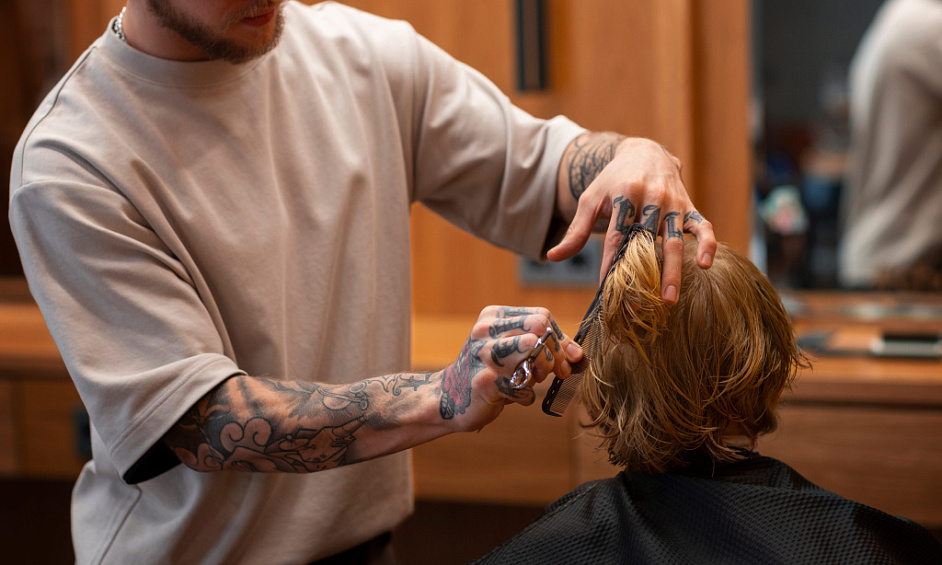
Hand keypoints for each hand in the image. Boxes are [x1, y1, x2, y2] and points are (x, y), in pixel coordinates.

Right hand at [437, 306, 581, 431]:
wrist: (447, 399)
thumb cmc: (486, 373)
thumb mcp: (511, 351)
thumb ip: (543, 347)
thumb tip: (577, 354)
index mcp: (493, 316)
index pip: (542, 315)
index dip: (560, 339)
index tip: (565, 359)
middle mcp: (486, 330)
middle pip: (541, 327)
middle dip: (555, 353)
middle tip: (555, 373)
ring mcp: (484, 354)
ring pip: (535, 351)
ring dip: (540, 373)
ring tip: (528, 382)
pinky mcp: (485, 381)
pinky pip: (524, 388)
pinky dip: (524, 398)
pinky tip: (509, 397)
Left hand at [548, 135, 715, 304]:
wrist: (645, 152)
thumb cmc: (614, 180)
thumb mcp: (591, 199)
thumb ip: (575, 230)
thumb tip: (552, 256)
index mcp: (625, 193)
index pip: (617, 233)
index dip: (612, 259)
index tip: (607, 285)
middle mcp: (652, 197)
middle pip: (648, 240)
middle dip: (646, 272)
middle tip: (643, 302)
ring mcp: (673, 203)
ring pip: (675, 239)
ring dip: (674, 270)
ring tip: (669, 299)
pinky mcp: (690, 206)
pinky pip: (703, 226)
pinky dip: (708, 243)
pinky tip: (706, 265)